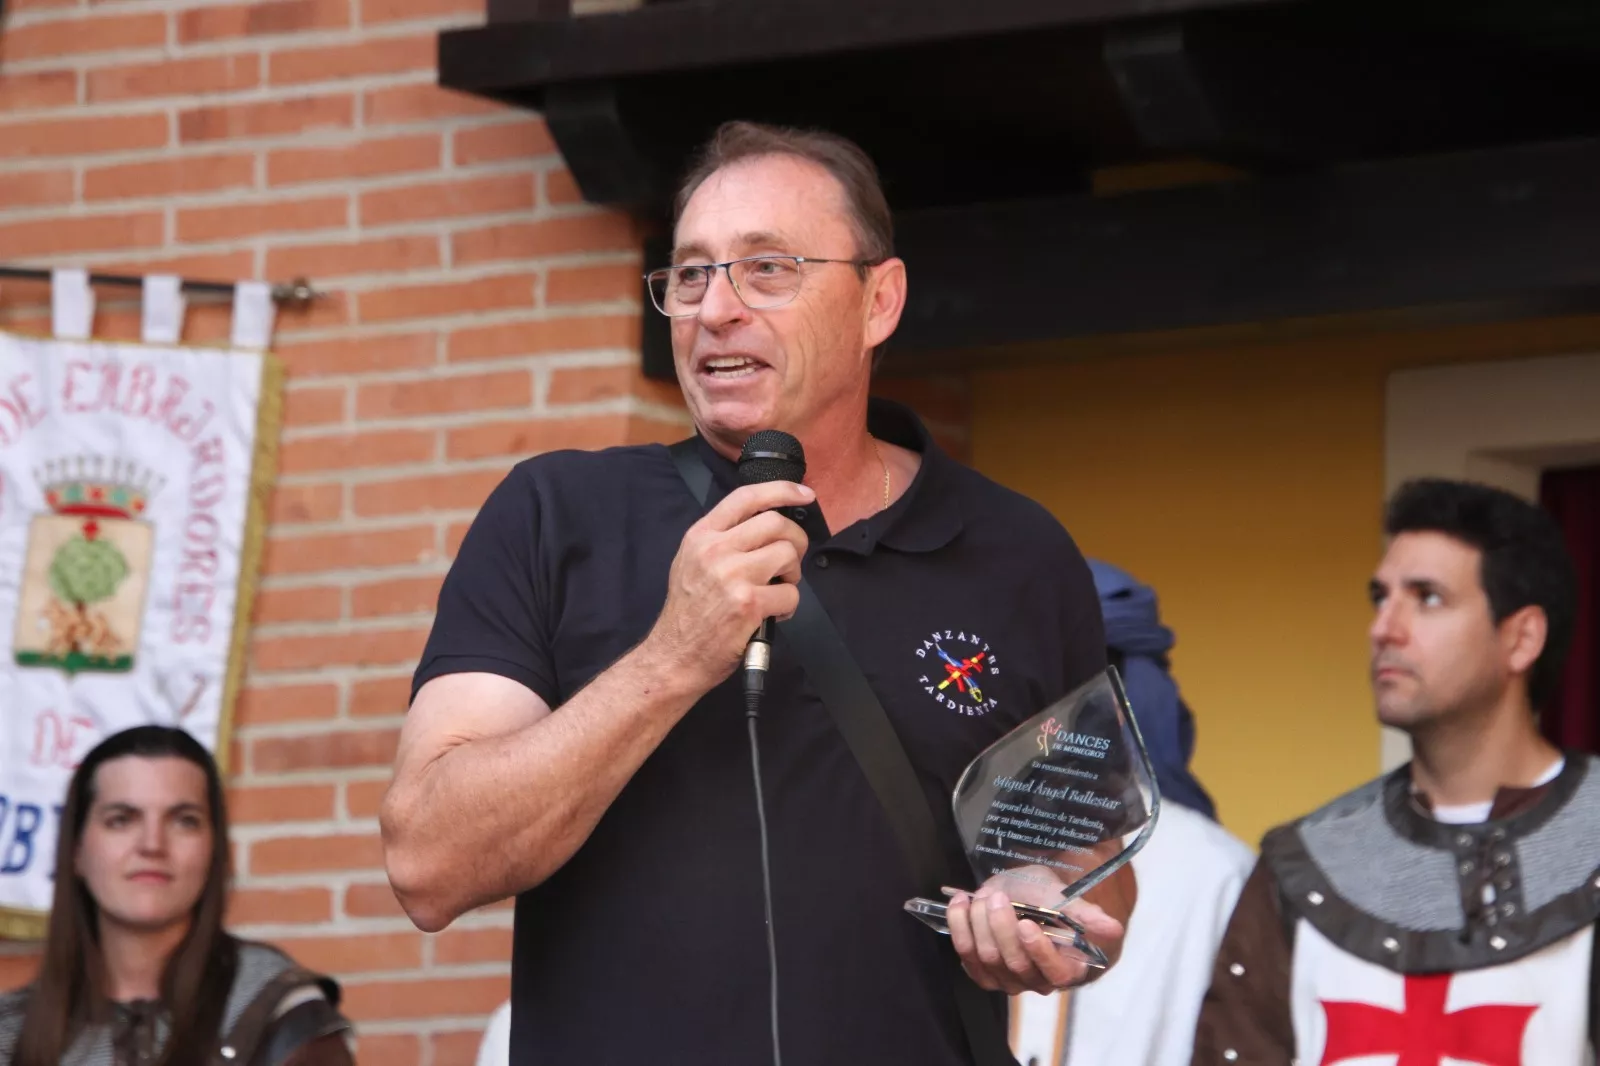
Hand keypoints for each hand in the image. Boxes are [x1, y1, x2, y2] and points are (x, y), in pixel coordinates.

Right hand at [643, 479, 814, 692]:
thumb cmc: (687, 613)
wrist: (674, 655)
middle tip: (790, 561)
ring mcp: (732, 576)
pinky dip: (789, 605)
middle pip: (776, 523)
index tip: (804, 494)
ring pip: (787, 554)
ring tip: (779, 589)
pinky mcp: (748, 604)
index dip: (783, 491)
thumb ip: (721, 539)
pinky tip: (774, 613)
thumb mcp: (691, 561)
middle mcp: (715, 550)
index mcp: (701, 535)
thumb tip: (765, 525)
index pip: (747, 497)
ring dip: (793, 574)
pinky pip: (790, 593)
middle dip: (795, 540)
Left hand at [946, 875, 1125, 994]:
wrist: (1019, 893)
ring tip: (981, 896)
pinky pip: (965, 955)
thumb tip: (1113, 928)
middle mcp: (1037, 981)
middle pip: (1014, 962)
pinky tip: (961, 904)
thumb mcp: (1064, 898)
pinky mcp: (982, 974)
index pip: (1054, 972)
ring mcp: (1008, 981)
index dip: (1038, 950)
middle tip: (997, 897)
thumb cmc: (1046, 898)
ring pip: (986, 957)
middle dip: (1001, 925)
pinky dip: (959, 926)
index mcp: (1065, 967)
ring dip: (979, 922)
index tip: (1026, 923)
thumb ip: (1085, 914)